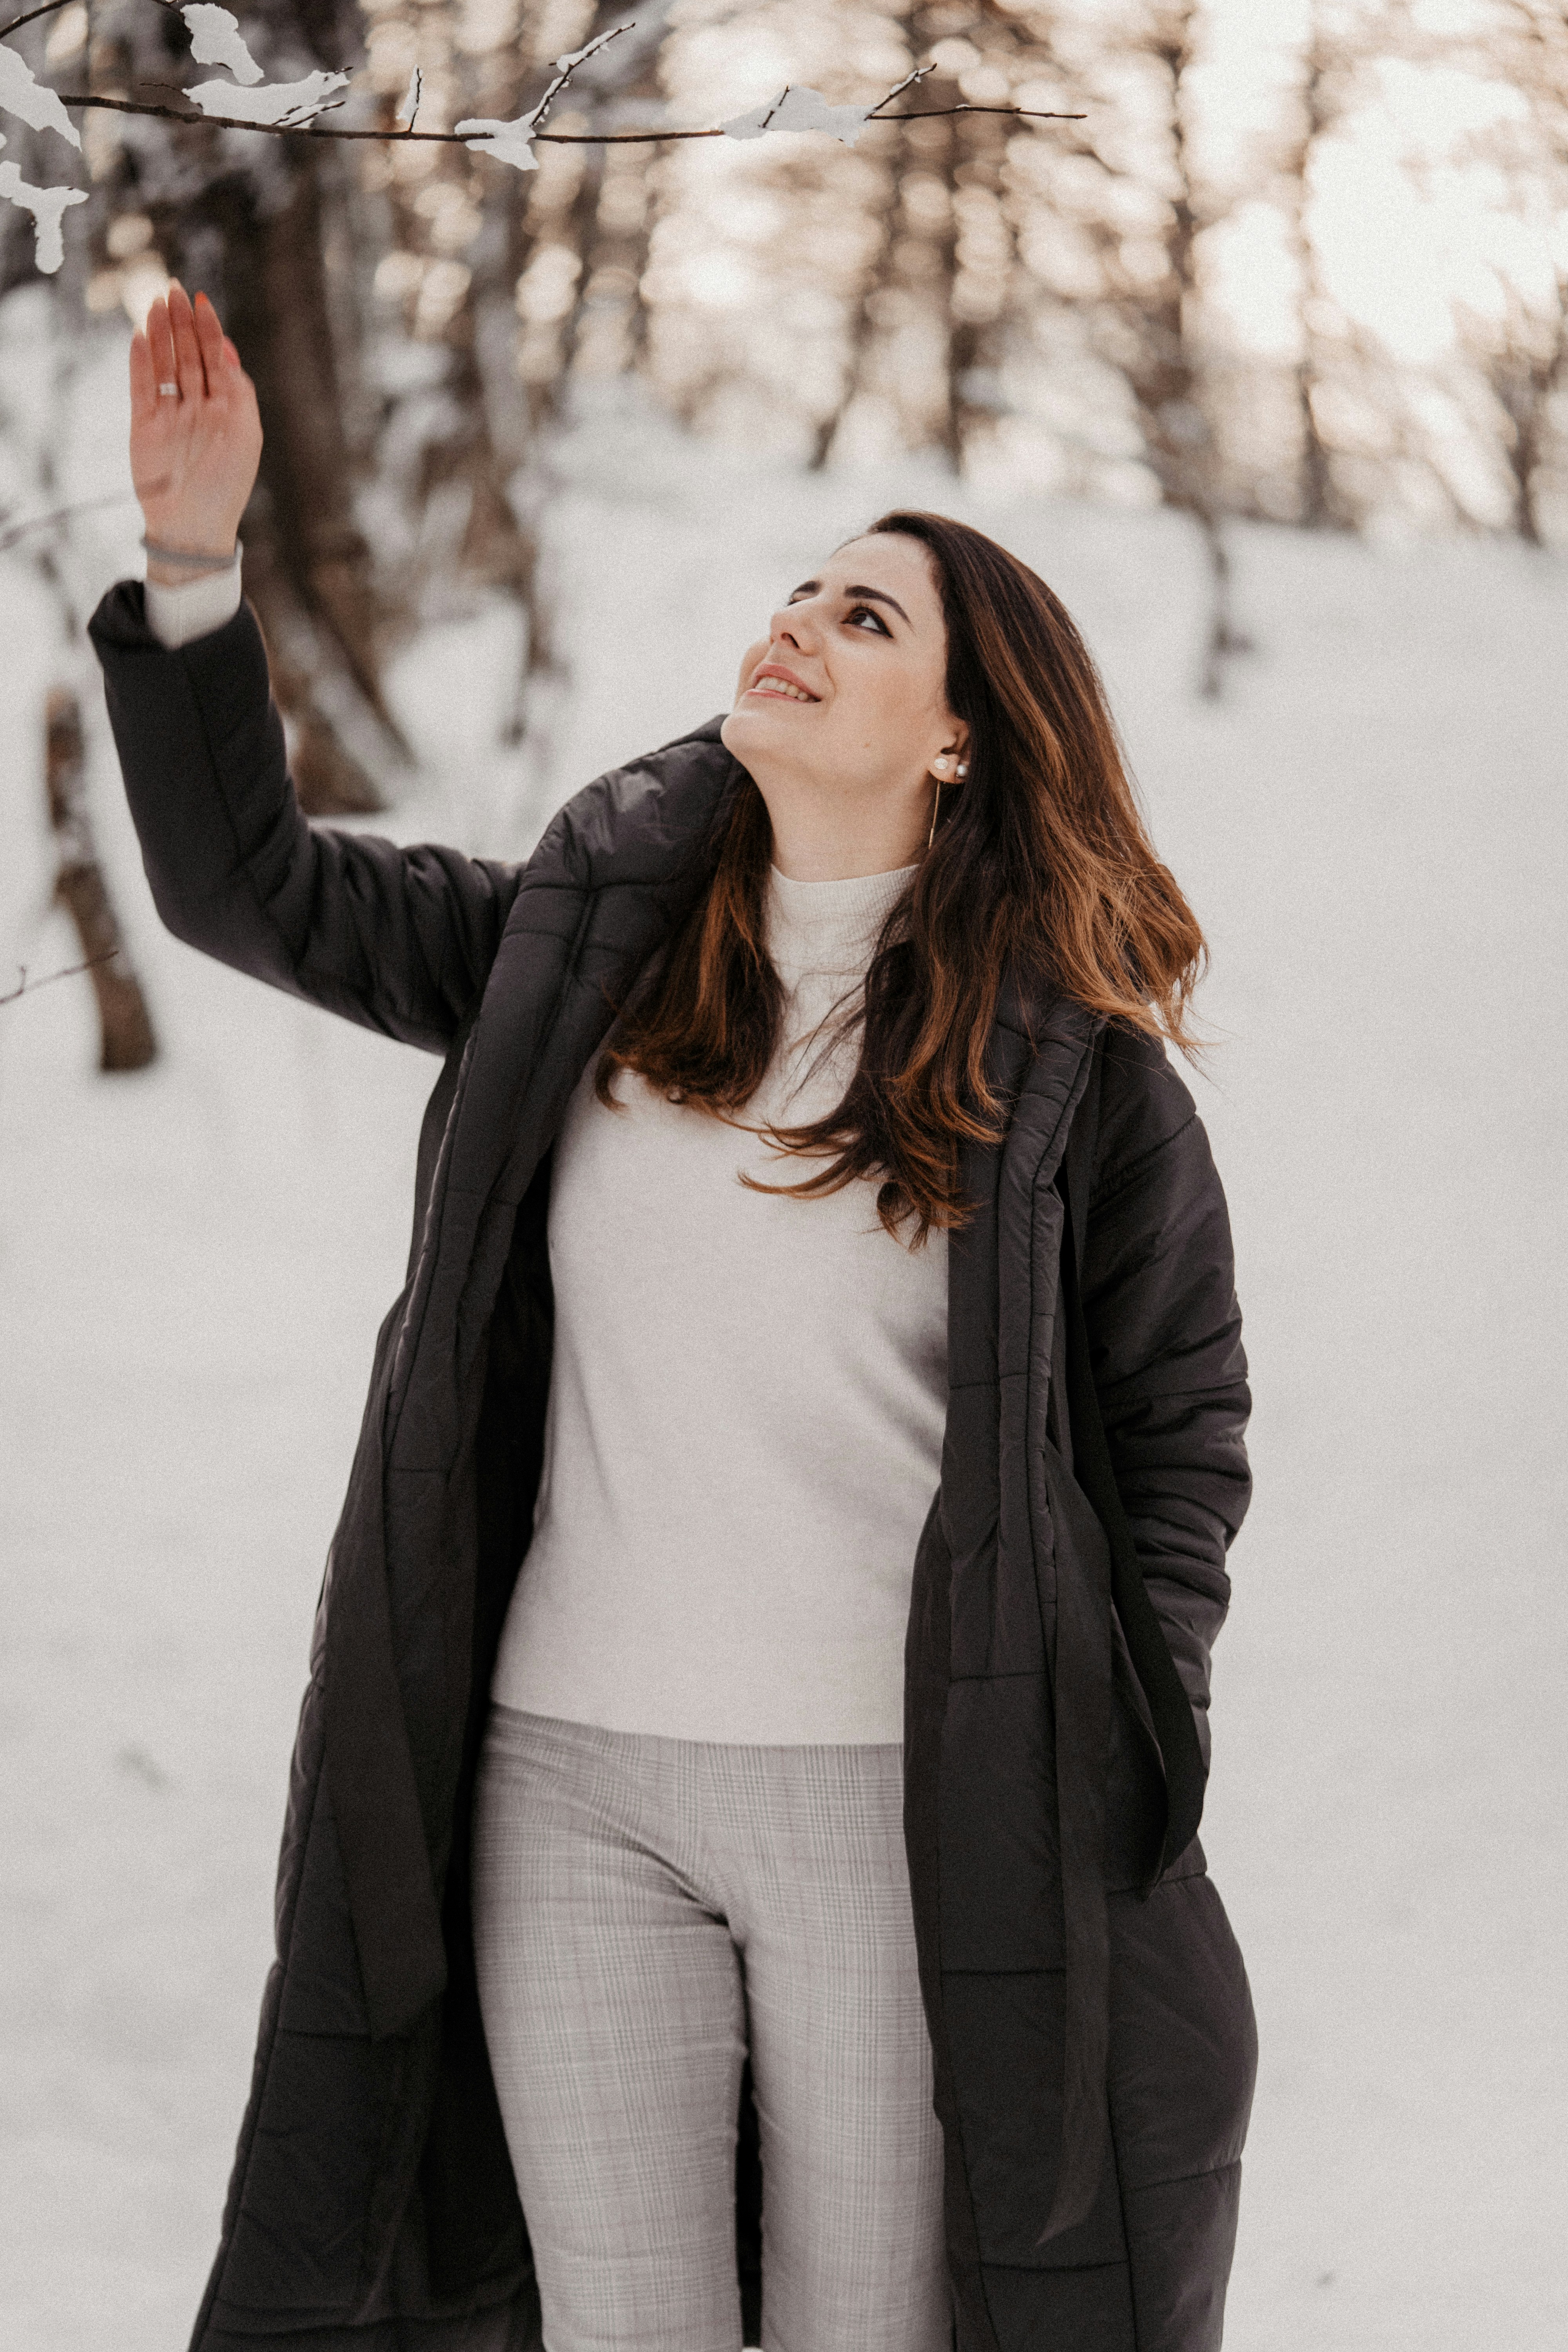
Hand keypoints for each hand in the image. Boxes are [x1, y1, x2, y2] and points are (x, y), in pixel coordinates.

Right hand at [130, 282, 262, 583]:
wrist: (193, 524)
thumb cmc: (227, 485)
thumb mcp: (246, 435)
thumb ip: (239, 391)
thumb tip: (227, 348)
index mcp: (226, 407)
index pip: (215, 357)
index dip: (209, 328)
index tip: (201, 300)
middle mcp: (198, 406)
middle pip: (188, 353)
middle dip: (183, 322)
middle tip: (174, 289)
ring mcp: (170, 413)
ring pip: (164, 363)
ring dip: (160, 333)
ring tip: (155, 303)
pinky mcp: (144, 424)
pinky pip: (142, 385)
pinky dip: (140, 361)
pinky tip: (139, 335)